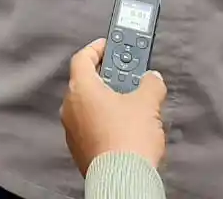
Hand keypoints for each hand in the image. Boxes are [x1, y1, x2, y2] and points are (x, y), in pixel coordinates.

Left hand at [61, 38, 166, 175]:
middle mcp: (70, 107)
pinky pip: (90, 126)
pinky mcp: (79, 149)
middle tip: (128, 74)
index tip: (109, 44)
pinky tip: (125, 127)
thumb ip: (150, 84)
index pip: (82, 57)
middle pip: (86, 82)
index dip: (97, 48)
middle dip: (108, 77)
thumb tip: (152, 79)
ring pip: (88, 106)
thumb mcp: (148, 103)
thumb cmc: (128, 139)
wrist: (122, 179)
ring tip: (131, 103)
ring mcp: (72, 130)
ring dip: (107, 100)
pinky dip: (104, 120)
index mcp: (81, 89)